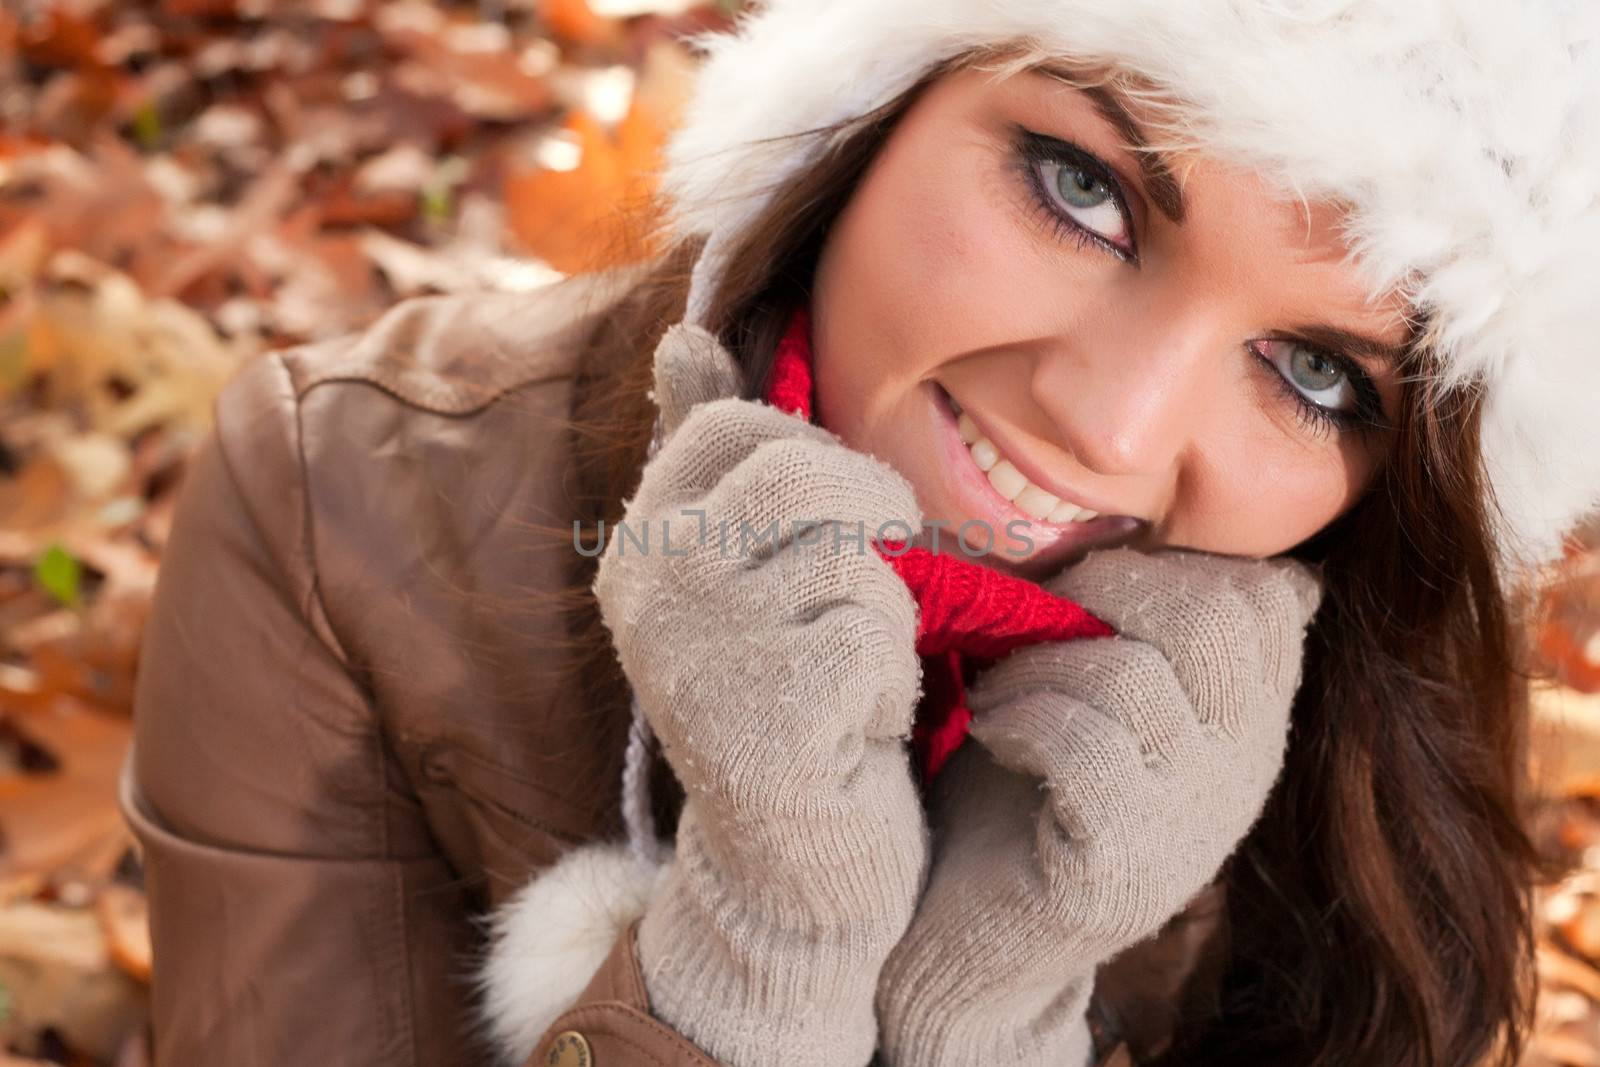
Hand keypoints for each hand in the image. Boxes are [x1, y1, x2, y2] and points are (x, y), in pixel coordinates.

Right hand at [594, 323, 928, 1066]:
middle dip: (868, 530)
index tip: (819, 543)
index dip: (812, 471)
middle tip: (862, 606)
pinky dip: (892, 681)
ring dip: (882, 617)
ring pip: (856, 551)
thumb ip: (716, 460)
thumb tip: (684, 334)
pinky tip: (853, 729)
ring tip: (846, 676)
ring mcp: (706, 641)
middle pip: (808, 471)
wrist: (789, 866)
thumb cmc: (781, 703)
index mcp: (641, 546)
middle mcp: (652, 583)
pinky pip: (880, 629)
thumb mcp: (735, 575)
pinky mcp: (771, 703)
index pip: (736, 426)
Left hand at [875, 546, 1322, 1065]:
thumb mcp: (1090, 693)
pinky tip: (991, 733)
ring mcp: (1191, 826)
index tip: (1090, 588)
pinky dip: (1022, 720)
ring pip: (1136, 677)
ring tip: (997, 693)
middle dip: (1108, 592)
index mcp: (1242, 720)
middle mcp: (1241, 773)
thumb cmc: (1013, 788)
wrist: (965, 934)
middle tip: (1038, 620)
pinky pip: (1086, 744)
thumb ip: (1131, 624)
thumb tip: (1136, 525)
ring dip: (1042, 664)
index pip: (1267, 596)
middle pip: (1218, 619)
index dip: (1171, 562)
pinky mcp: (1124, 870)